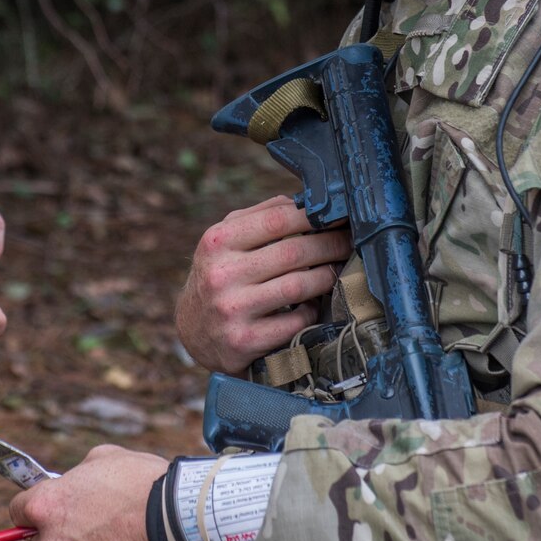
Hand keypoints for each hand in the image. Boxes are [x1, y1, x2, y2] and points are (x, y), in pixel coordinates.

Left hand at [11, 445, 173, 540]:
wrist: (180, 522)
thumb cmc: (142, 483)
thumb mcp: (103, 458)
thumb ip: (76, 476)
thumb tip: (72, 486)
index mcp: (45, 507)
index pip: (18, 511)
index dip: (35, 507)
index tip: (49, 508)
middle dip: (62, 533)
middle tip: (94, 522)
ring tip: (120, 539)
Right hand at [177, 196, 349, 375]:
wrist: (192, 330)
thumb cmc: (219, 275)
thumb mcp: (225, 241)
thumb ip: (259, 216)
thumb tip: (306, 200)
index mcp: (217, 242)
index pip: (276, 220)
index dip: (314, 216)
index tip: (337, 215)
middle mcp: (220, 274)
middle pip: (292, 252)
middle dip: (329, 245)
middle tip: (347, 243)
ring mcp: (231, 309)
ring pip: (297, 286)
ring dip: (325, 276)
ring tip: (335, 270)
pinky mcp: (245, 341)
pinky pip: (295, 321)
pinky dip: (311, 310)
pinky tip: (313, 304)